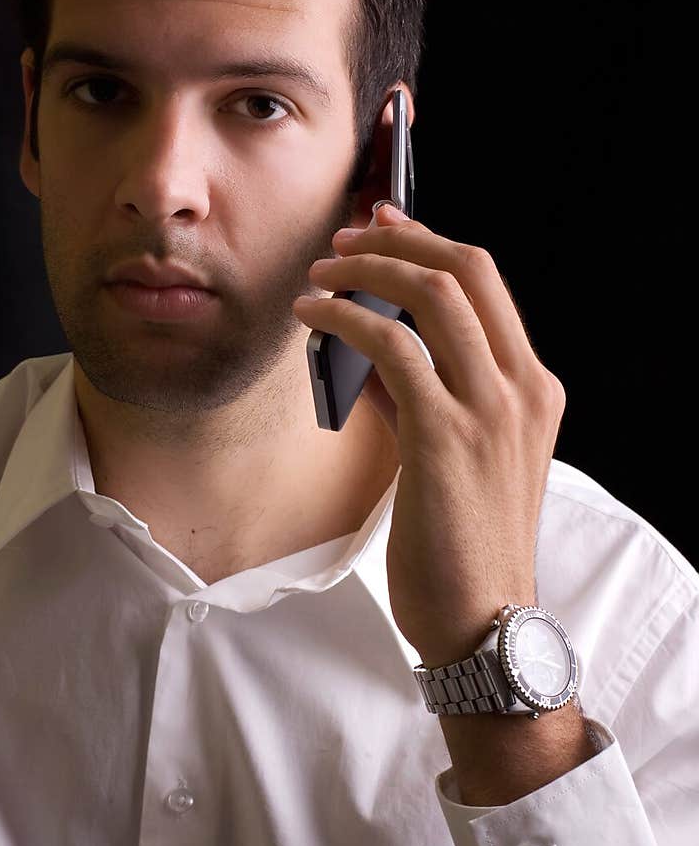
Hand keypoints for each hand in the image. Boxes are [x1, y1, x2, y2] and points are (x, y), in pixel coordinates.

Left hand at [292, 203, 566, 667]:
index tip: (385, 225)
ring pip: (431, 296)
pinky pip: (392, 348)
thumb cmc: (465, 547)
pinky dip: (345, 320)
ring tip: (318, 275)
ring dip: (365, 271)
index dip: (431, 243)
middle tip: (344, 237)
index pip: (487, 284)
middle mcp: (523, 388)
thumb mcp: (463, 459)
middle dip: (399, 240)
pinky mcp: (446, 435)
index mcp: (534, 389)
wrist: (484, 620)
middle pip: (466, 270)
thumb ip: (427, 401)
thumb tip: (370, 356)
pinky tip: (312, 319)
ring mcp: (491, 409)